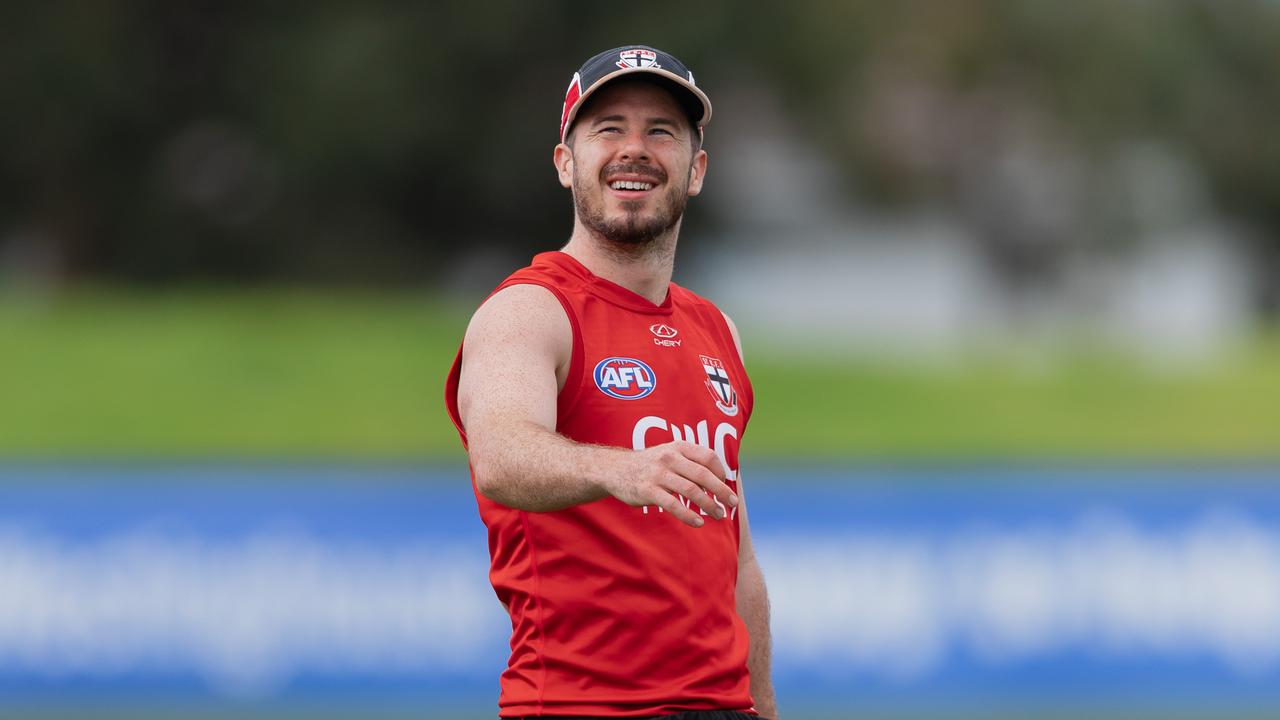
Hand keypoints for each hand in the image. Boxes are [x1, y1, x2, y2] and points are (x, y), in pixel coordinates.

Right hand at [604, 441, 738, 526]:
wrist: (615, 469)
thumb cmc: (650, 464)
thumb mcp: (669, 453)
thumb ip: (691, 462)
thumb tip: (719, 479)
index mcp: (678, 447)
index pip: (708, 457)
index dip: (721, 472)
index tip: (725, 486)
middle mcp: (669, 458)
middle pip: (703, 475)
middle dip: (721, 491)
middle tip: (732, 503)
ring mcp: (658, 474)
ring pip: (691, 491)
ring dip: (709, 505)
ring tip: (719, 515)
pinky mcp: (648, 491)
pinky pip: (673, 505)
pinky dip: (688, 515)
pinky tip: (698, 522)